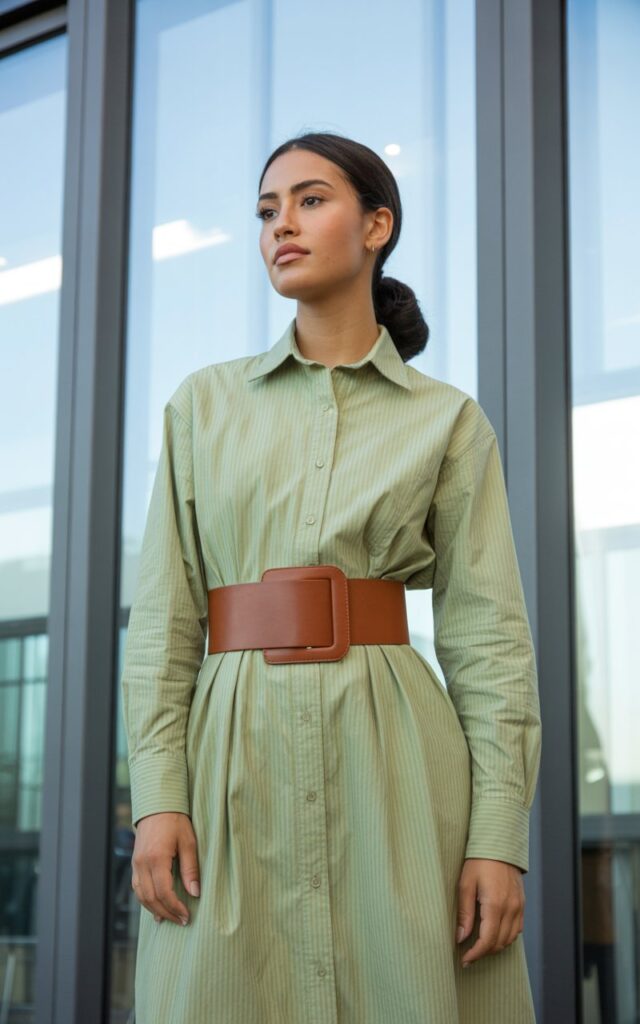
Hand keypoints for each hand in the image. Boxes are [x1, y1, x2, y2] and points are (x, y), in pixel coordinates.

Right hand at [131, 811, 200, 925]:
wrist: (157, 805)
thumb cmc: (175, 821)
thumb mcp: (189, 842)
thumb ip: (191, 868)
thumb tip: (195, 893)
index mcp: (156, 858)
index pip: (164, 892)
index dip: (175, 907)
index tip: (187, 916)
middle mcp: (142, 864)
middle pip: (151, 898)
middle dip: (167, 913)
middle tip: (182, 921)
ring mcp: (136, 864)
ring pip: (141, 896)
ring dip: (155, 910)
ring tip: (170, 918)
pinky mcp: (135, 863)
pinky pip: (137, 888)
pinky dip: (146, 901)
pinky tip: (155, 908)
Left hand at [456, 858, 524, 966]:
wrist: (499, 844)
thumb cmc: (478, 862)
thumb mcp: (465, 884)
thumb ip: (464, 913)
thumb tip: (461, 937)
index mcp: (495, 905)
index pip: (487, 940)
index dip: (476, 954)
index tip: (464, 960)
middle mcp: (510, 909)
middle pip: (499, 943)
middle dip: (483, 953)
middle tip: (468, 955)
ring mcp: (519, 907)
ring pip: (510, 939)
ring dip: (495, 946)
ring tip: (479, 946)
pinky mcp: (522, 903)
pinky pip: (517, 929)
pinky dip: (506, 937)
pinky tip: (494, 934)